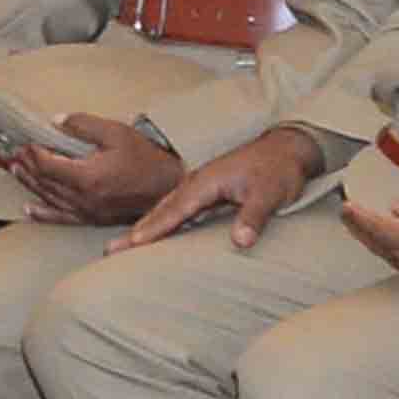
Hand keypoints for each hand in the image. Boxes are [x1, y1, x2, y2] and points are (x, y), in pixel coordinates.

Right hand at [121, 121, 329, 253]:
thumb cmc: (278, 171)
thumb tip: (240, 242)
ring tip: (127, 244)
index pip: (175, 209)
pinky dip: (163, 220)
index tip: (133, 243)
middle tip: (112, 249)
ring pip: (167, 208)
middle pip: (161, 209)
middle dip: (138, 230)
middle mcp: (197, 183)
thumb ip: (253, 217)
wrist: (286, 149)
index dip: (154, 228)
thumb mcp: (270, 194)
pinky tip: (157, 231)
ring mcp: (201, 186)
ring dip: (146, 226)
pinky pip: (178, 208)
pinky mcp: (208, 191)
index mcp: (206, 182)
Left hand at [342, 157, 398, 298]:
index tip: (347, 206)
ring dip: (377, 241)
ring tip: (365, 226)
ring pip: (394, 256)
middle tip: (348, 215)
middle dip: (361, 230)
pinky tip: (396, 241)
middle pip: (381, 245)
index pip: (379, 228)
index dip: (359, 217)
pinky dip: (396, 250)